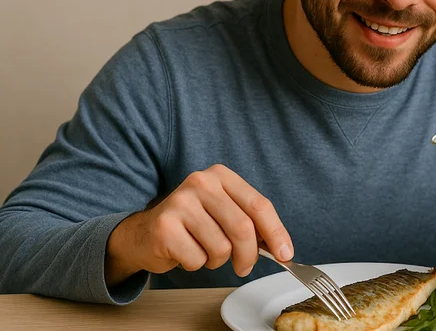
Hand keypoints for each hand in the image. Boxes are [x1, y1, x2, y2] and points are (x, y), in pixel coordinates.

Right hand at [105, 164, 292, 286]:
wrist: (143, 233)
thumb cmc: (192, 225)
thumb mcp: (223, 212)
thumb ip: (250, 222)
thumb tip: (280, 248)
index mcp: (221, 175)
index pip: (259, 205)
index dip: (276, 233)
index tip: (286, 254)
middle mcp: (201, 182)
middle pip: (242, 228)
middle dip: (249, 255)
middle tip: (244, 267)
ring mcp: (180, 202)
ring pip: (221, 247)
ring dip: (217, 260)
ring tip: (203, 250)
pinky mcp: (164, 227)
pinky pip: (198, 259)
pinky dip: (196, 264)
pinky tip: (185, 252)